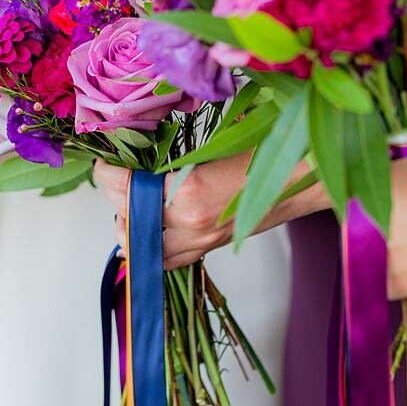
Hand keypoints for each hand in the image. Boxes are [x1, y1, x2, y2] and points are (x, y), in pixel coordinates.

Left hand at [95, 154, 308, 269]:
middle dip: (115, 198)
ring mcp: (200, 241)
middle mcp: (189, 223)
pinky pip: (167, 259)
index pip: (125, 190)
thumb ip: (172, 158)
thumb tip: (138, 153)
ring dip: (129, 226)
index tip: (103, 163)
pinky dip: (151, 247)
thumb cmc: (263, 150)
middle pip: (126, 220)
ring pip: (141, 248)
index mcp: (187, 192)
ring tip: (133, 201)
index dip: (106, 175)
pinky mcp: (209, 247)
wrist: (303, 177)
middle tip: (117, 177)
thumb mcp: (211, 146)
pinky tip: (151, 227)